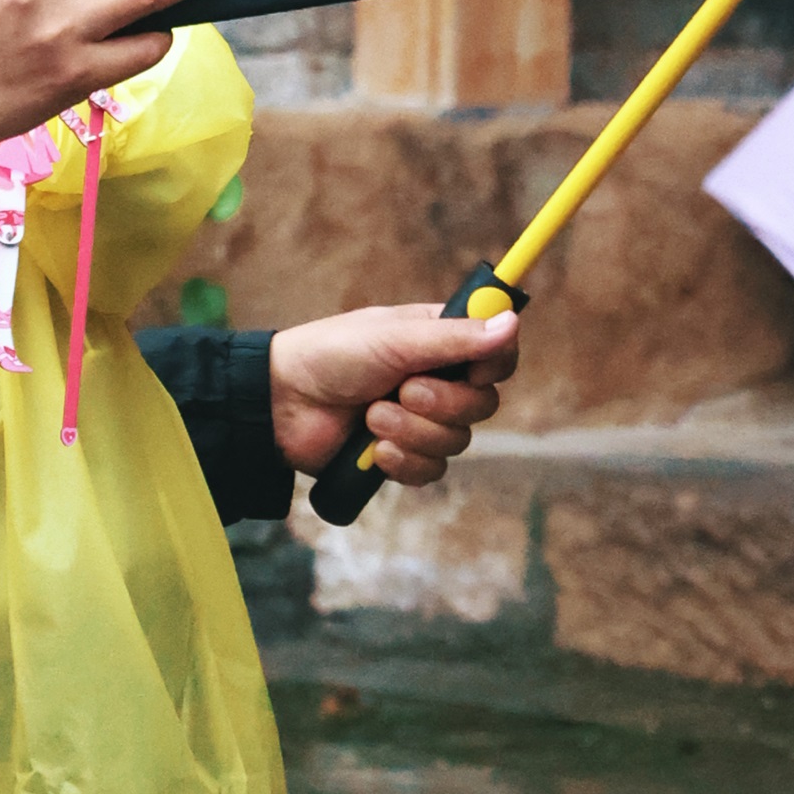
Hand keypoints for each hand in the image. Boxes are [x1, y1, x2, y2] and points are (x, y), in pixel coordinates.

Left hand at [267, 294, 520, 487]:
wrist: (281, 403)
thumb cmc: (332, 354)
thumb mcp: (395, 339)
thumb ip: (455, 337)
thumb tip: (512, 322)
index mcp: (439, 341)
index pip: (496, 355)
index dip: (494, 365)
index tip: (474, 369)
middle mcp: (436, 380)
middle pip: (482, 404)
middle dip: (442, 403)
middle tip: (404, 390)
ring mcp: (420, 421)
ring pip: (457, 442)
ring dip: (413, 432)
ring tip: (371, 417)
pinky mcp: (402, 455)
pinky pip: (431, 471)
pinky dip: (403, 461)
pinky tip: (372, 449)